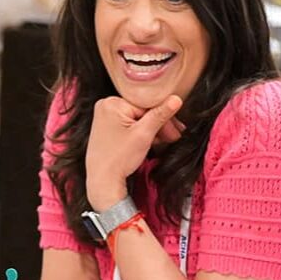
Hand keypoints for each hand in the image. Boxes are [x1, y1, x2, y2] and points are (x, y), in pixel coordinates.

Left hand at [84, 94, 181, 209]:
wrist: (103, 180)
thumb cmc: (118, 159)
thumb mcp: (144, 134)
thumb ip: (160, 115)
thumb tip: (175, 99)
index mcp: (112, 103)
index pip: (147, 105)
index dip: (164, 117)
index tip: (177, 129)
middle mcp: (106, 106)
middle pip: (142, 111)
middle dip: (159, 124)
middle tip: (174, 135)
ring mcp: (106, 116)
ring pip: (138, 118)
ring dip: (153, 129)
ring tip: (165, 140)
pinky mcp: (107, 126)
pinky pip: (130, 124)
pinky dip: (141, 132)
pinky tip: (152, 140)